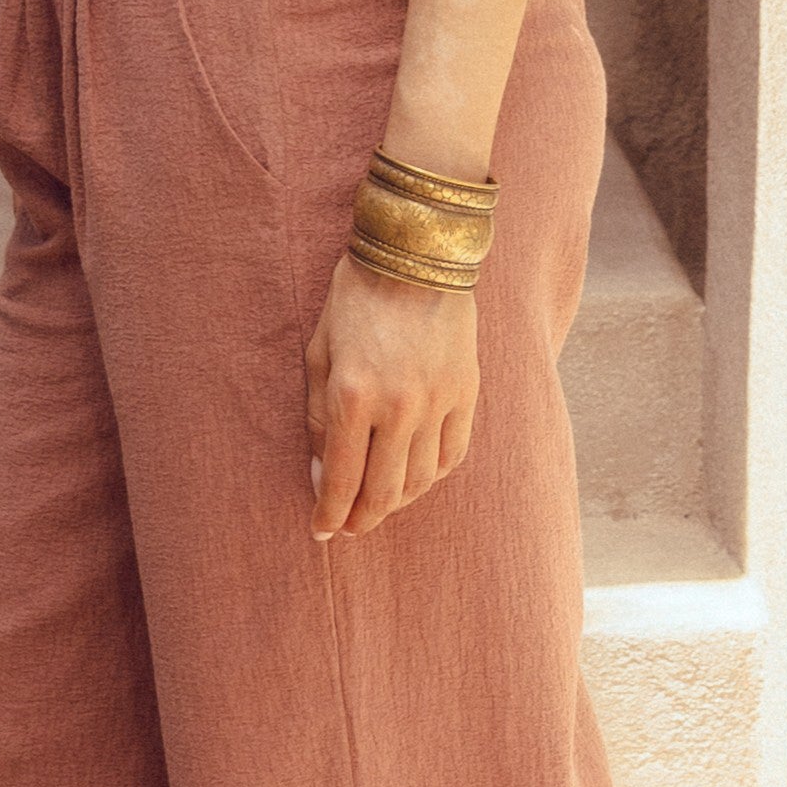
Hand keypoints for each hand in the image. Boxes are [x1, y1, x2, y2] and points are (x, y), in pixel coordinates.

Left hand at [304, 253, 478, 539]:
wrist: (416, 256)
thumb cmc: (354, 301)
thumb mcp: (319, 354)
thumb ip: (320, 419)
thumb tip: (324, 476)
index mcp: (354, 395)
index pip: (342, 479)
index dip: (330, 513)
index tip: (322, 530)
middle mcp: (400, 406)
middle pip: (385, 491)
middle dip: (363, 519)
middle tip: (350, 528)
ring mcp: (439, 401)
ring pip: (422, 480)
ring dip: (398, 502)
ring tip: (379, 505)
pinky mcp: (467, 392)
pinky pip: (453, 453)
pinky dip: (433, 475)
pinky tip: (416, 478)